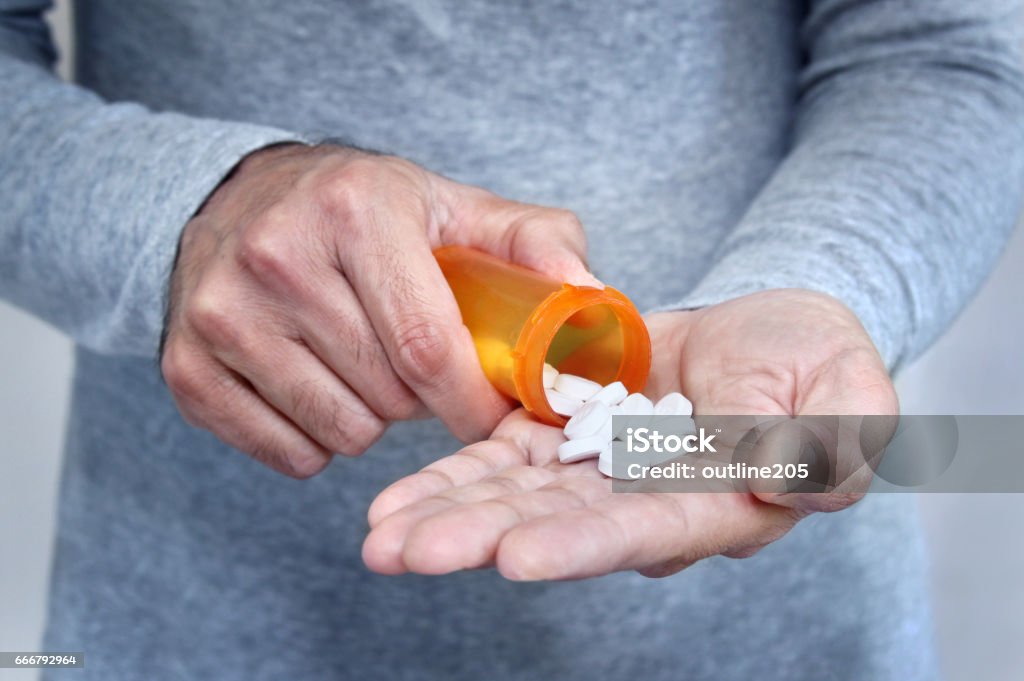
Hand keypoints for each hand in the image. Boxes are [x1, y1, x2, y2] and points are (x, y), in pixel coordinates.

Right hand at [161, 144, 594, 477]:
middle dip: (424, 402)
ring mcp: (221, 316)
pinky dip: (319, 439)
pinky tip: (319, 386)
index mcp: (354, 211)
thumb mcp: (451, 205)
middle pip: (387, 395)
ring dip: (373, 420)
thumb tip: (592, 301)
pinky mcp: (188, 368)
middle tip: (419, 366)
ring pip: (340, 432)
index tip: (496, 416)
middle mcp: (275, 258)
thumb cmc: (363, 210)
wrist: (239, 200)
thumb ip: (534, 243)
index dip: (473, 400)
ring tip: (367, 367)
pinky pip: (288, 453)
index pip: (426, 345)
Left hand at [362, 289, 897, 578]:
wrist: (765, 338)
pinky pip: (502, 459)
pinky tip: (395, 497)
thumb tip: (797, 482)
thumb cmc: (817, 363)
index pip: (643, 531)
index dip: (581, 545)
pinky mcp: (566, 438)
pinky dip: (452, 474)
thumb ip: (829, 442)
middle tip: (406, 553)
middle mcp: (644, 507)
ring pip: (514, 500)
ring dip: (447, 515)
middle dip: (481, 540)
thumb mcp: (846, 391)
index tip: (515, 557)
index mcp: (713, 507)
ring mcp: (598, 476)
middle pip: (555, 529)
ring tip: (379, 535)